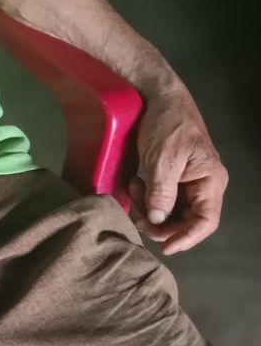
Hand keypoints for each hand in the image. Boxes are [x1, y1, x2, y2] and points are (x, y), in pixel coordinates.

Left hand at [128, 87, 227, 254]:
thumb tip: (157, 222)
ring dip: (151, 210)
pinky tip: (135, 185)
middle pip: (187, 221)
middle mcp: (204, 185)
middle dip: (162, 224)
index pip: (206, 222)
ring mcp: (189, 182)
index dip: (187, 238)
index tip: (165, 248)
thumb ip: (162, 192)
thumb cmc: (167, 124)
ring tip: (134, 189)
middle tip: (137, 214)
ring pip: (173, 213)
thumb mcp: (163, 159)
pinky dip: (148, 199)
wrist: (158, 97)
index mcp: (210, 181)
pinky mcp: (174, 178)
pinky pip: (163, 200)